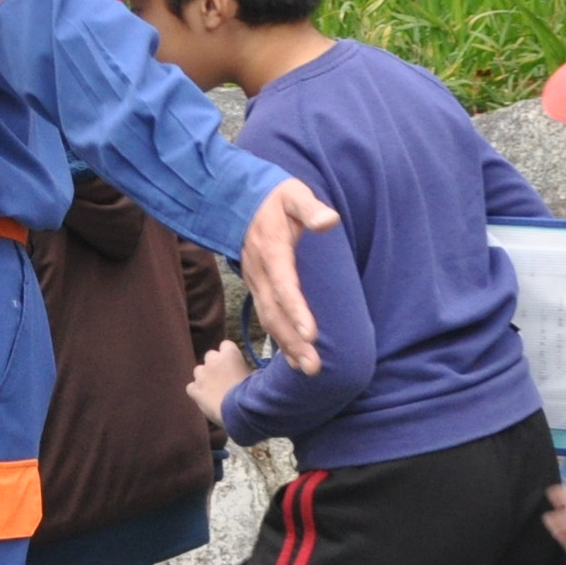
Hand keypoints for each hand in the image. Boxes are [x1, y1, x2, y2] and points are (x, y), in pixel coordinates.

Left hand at [186, 341, 251, 424]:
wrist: (238, 412)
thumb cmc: (252, 393)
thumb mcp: (254, 376)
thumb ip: (245, 368)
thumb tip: (247, 370)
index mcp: (229, 354)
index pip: (226, 344)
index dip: (229, 354)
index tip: (233, 362)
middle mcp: (212, 360)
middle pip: (210, 355)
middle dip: (215, 364)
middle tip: (223, 376)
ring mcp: (201, 375)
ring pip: (198, 370)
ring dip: (204, 376)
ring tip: (214, 388)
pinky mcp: (194, 390)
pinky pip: (191, 387)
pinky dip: (197, 391)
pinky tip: (205, 398)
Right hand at [236, 176, 338, 375]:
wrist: (236, 200)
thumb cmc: (274, 199)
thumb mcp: (293, 195)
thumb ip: (310, 208)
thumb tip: (329, 221)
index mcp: (272, 251)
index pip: (284, 286)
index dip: (296, 311)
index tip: (311, 334)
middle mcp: (260, 273)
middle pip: (274, 313)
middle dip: (293, 342)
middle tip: (313, 367)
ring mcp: (256, 283)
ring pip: (269, 320)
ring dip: (287, 346)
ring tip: (306, 369)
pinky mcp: (258, 288)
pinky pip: (267, 317)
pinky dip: (280, 339)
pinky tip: (292, 358)